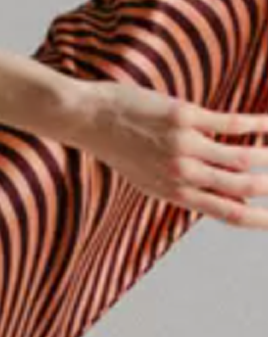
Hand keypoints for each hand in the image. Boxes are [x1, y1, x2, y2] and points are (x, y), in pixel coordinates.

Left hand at [60, 80, 267, 228]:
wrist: (86, 118)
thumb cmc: (119, 146)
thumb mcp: (148, 177)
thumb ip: (186, 188)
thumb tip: (229, 197)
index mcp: (171, 192)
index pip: (225, 212)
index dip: (257, 219)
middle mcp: (180, 174)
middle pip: (242, 187)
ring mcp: (183, 146)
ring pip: (243, 157)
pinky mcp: (185, 117)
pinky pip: (233, 124)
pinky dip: (260, 125)